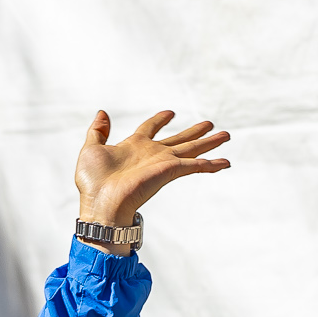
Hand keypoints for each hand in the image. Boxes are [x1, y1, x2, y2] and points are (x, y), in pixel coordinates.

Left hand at [74, 110, 230, 228]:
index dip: (159, 120)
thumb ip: (98, 131)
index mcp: (133, 147)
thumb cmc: (93, 183)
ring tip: (226, 134)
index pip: (150, 128)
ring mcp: (162, 163)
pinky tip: (225, 162)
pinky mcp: (170, 172)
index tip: (170, 113)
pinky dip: (211, 164)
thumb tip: (102, 113)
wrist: (101, 203)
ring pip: (192, 149)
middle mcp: (152, 154)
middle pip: (179, 139)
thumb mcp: (90, 149)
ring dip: (210, 143)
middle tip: (211, 124)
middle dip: (195, 132)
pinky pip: (195, 166)